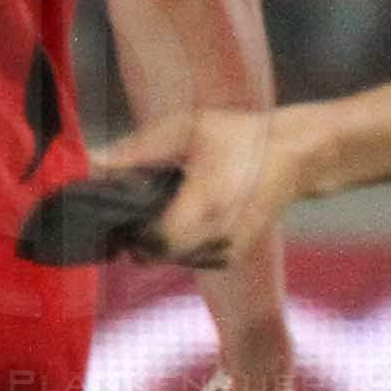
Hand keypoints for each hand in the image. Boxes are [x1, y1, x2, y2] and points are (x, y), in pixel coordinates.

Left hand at [90, 105, 316, 267]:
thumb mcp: (187, 129)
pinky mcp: (234, 254)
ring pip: (175, 261)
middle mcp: (218, 236)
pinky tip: (187, 216)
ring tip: (167, 207)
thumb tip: (94, 163)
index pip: (151, 243)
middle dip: (141, 239)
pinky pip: (194, 260)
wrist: (296, 156)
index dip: (130, 234)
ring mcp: (229, 250)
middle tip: (139, 210)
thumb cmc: (240, 136)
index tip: (123, 214)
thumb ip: (138, 148)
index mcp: (204, 205)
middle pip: (158, 258)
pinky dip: (183, 245)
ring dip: (162, 243)